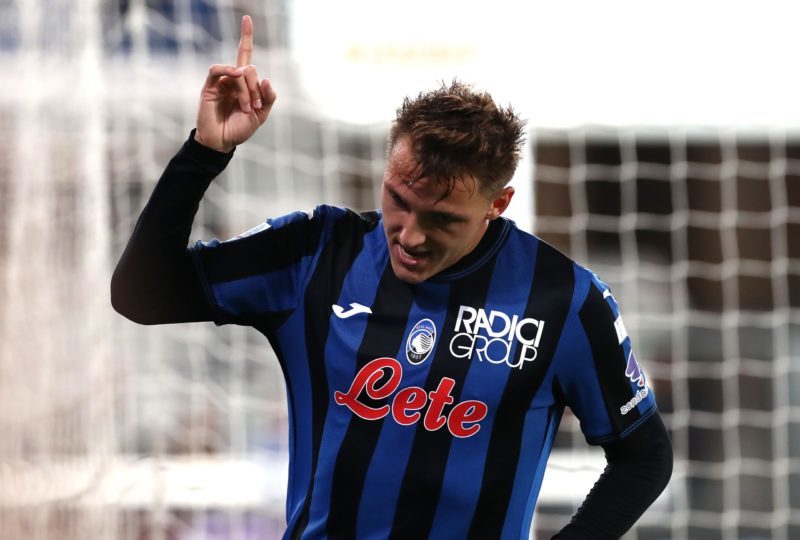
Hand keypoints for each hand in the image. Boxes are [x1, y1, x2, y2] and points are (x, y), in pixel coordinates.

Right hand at [194, 15, 276, 152]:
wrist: (222, 142)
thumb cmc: (240, 128)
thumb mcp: (261, 115)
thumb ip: (268, 98)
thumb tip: (267, 79)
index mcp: (244, 83)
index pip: (245, 55)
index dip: (246, 37)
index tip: (247, 18)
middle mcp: (232, 79)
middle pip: (250, 68)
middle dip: (256, 88)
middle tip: (254, 107)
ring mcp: (221, 82)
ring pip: (238, 72)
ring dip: (246, 91)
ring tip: (246, 108)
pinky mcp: (209, 87)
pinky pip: (218, 69)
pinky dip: (228, 70)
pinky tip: (236, 75)